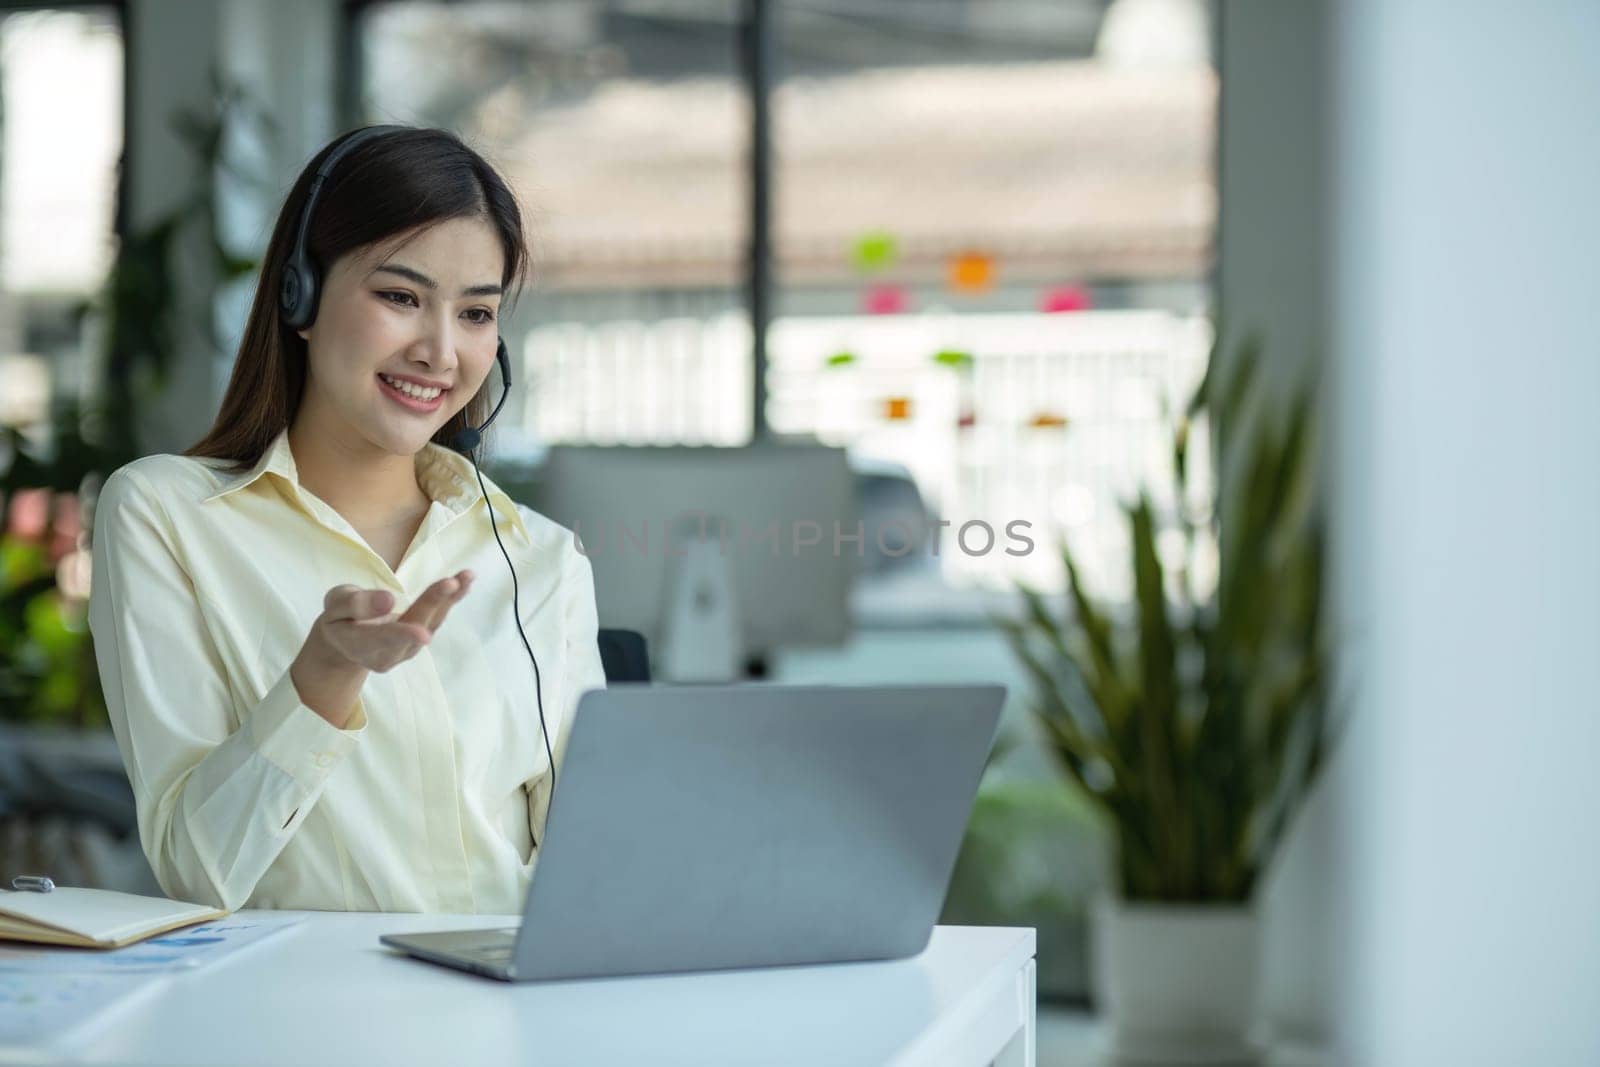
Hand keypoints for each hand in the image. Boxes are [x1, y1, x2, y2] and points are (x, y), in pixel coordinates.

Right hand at [315, 570, 475, 672]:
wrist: (346, 645)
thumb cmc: (338, 620)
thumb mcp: (334, 606)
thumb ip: (355, 604)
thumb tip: (387, 599)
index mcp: (360, 644)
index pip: (383, 639)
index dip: (403, 635)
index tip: (422, 634)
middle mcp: (388, 653)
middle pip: (414, 627)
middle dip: (434, 604)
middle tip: (451, 582)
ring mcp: (407, 650)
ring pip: (431, 623)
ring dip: (450, 599)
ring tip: (467, 576)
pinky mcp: (420, 641)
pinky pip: (437, 619)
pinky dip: (451, 600)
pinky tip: (465, 582)